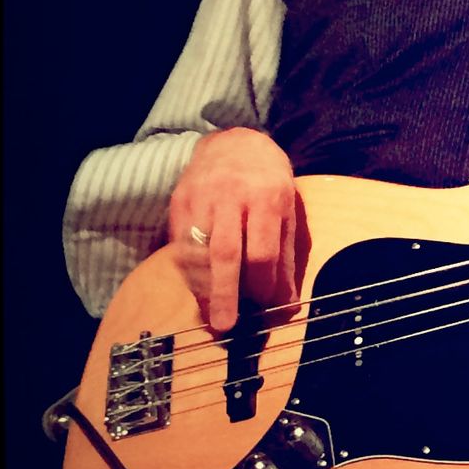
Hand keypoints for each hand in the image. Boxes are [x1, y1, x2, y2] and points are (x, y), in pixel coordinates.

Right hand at [169, 128, 297, 332]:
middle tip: (224, 326)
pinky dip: (189, 272)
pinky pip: (180, 244)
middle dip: (224, 293)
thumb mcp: (287, 212)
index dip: (262, 284)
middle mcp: (231, 198)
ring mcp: (201, 198)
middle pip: (225, 252)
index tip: (263, 305)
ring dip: (203, 287)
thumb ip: (287, 257)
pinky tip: (199, 289)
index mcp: (267, 198)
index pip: (262, 251)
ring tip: (210, 314)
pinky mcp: (179, 202)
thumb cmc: (268, 183)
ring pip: (197, 251)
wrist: (234, 143)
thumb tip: (288, 303)